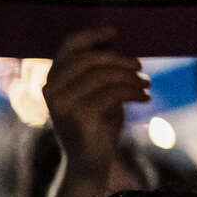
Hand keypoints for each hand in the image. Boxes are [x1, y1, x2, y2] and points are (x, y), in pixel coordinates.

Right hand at [43, 27, 149, 183]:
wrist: (89, 162)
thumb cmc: (96, 124)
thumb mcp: (95, 92)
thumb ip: (97, 69)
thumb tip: (110, 40)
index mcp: (52, 81)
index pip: (68, 46)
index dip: (92, 35)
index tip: (115, 34)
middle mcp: (51, 90)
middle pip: (90, 58)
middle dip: (120, 60)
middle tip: (139, 67)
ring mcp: (62, 103)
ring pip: (103, 75)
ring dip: (130, 78)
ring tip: (145, 86)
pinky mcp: (78, 116)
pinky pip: (112, 92)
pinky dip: (134, 92)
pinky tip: (144, 98)